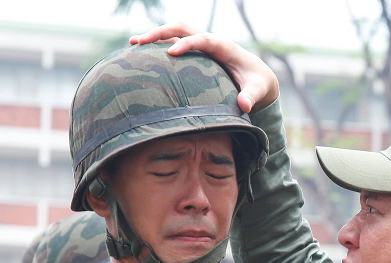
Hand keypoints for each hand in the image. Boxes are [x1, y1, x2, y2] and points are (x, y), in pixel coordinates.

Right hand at [130, 23, 280, 112]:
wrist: (256, 76)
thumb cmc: (256, 83)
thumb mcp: (257, 91)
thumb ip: (251, 97)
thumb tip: (244, 106)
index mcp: (224, 47)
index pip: (203, 39)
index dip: (188, 44)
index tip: (172, 52)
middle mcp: (209, 40)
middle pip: (183, 28)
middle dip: (162, 32)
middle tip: (141, 41)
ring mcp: (200, 44)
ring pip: (174, 32)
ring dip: (155, 35)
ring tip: (133, 43)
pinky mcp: (194, 51)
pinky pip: (173, 42)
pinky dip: (157, 45)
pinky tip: (139, 53)